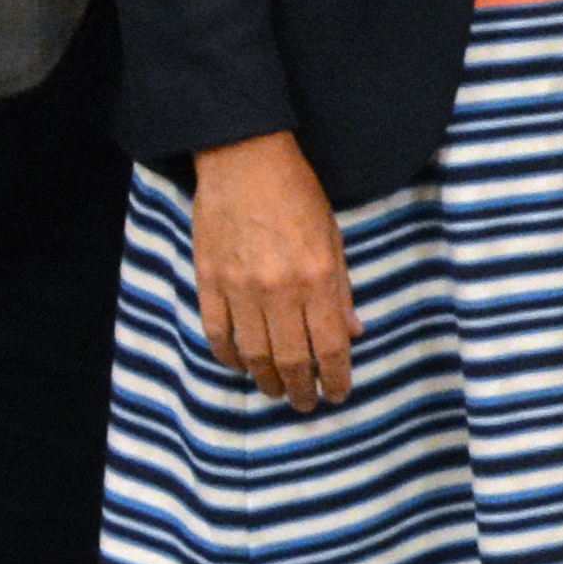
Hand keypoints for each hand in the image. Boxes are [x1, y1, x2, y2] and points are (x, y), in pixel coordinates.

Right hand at [192, 132, 356, 407]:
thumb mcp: (334, 238)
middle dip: (300, 390)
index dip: (335, 378)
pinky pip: (217, 333)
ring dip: (266, 380)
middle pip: (290, 359)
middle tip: (305, 404)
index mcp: (318, 277)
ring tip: (275, 391)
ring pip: (253, 354)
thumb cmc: (297, 194)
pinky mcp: (208, 281)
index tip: (337, 395)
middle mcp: (279, 289)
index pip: (330, 347)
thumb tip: (353, 335)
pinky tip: (240, 365)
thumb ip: (342, 291)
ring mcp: (239, 287)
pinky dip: (228, 356)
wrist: (244, 159)